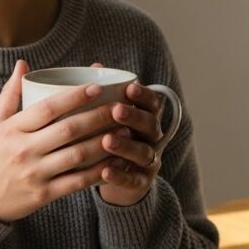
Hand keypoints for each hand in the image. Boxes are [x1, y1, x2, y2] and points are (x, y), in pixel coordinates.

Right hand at [0, 60, 120, 222]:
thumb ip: (10, 94)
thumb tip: (23, 64)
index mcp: (12, 129)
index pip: (47, 108)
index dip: (74, 96)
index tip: (97, 88)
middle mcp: (24, 150)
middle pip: (68, 130)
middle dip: (98, 117)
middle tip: (121, 108)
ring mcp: (35, 174)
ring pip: (77, 156)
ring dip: (104, 143)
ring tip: (125, 131)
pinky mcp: (44, 195)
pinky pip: (77, 182)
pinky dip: (99, 172)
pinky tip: (115, 162)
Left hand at [91, 63, 165, 206]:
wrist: (116, 175)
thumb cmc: (110, 135)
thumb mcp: (108, 116)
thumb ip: (105, 95)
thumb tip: (95, 66)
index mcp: (145, 116)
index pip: (152, 103)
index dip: (143, 95)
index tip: (129, 88)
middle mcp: (151, 137)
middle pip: (150, 125)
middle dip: (134, 116)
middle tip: (116, 111)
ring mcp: (149, 160)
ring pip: (143, 152)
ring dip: (126, 146)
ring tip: (107, 140)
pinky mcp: (141, 182)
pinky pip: (134, 180)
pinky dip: (120, 176)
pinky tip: (104, 171)